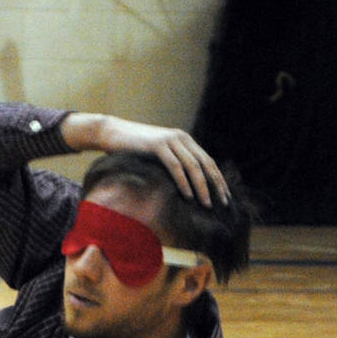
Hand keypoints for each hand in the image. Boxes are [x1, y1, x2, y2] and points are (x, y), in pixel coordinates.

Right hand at [62, 113, 227, 205]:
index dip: (218, 179)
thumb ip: (173, 164)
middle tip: (223, 203)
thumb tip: (187, 187)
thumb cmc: (133, 149)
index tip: (225, 197)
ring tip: (206, 204)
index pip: (208, 161)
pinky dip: (183, 182)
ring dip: (202, 187)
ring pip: (193, 166)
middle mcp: (181, 138)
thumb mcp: (158, 156)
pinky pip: (176, 166)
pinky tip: (188, 196)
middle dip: (216, 185)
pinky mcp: (158, 145)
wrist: (111, 133)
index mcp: (185, 140)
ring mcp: (170, 140)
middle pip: (206, 164)